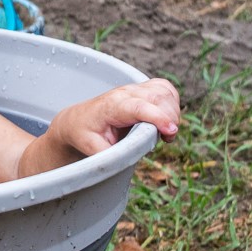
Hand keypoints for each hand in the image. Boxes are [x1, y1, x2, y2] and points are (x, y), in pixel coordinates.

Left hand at [54, 78, 179, 157]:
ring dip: (173, 111)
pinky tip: (166, 118)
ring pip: (164, 92)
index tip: (171, 132)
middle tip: (166, 139)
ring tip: (165, 131)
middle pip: (157, 98)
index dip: (158, 117)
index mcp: (112, 106)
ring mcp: (134, 89)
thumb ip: (108, 155)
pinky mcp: (142, 89)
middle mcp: (124, 93)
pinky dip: (173, 102)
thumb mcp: (91, 147)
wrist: (78, 119)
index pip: (138, 107)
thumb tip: (124, 162)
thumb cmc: (84, 133)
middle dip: (170, 118)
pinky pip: (165, 89)